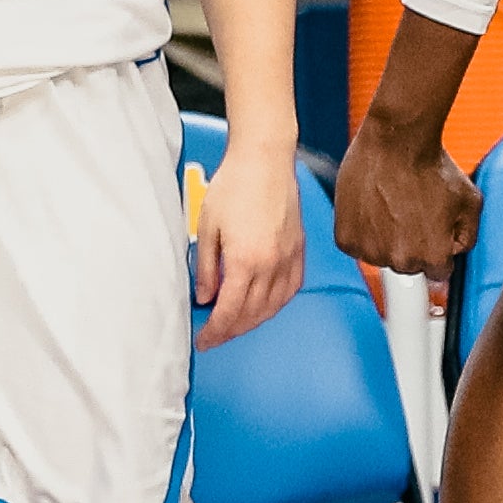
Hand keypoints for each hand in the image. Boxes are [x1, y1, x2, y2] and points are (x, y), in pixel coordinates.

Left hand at [193, 137, 306, 350]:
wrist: (265, 161)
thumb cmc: (233, 187)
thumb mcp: (207, 228)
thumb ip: (206, 268)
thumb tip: (204, 296)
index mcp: (245, 261)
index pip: (229, 311)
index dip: (215, 332)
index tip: (203, 341)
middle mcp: (271, 265)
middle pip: (252, 314)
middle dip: (231, 331)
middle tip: (214, 336)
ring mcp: (289, 258)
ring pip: (273, 306)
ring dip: (253, 321)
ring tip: (236, 324)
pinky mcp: (299, 250)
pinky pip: (290, 289)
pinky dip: (276, 304)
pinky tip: (265, 306)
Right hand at [333, 119, 480, 279]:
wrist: (396, 141)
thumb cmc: (432, 167)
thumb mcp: (470, 202)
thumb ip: (467, 237)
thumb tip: (454, 252)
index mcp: (433, 256)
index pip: (438, 272)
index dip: (438, 248)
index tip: (432, 231)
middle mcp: (401, 260)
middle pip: (408, 266)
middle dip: (413, 244)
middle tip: (411, 211)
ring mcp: (371, 250)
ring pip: (380, 257)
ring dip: (385, 239)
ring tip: (391, 206)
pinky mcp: (346, 238)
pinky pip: (356, 246)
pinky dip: (362, 231)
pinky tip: (373, 207)